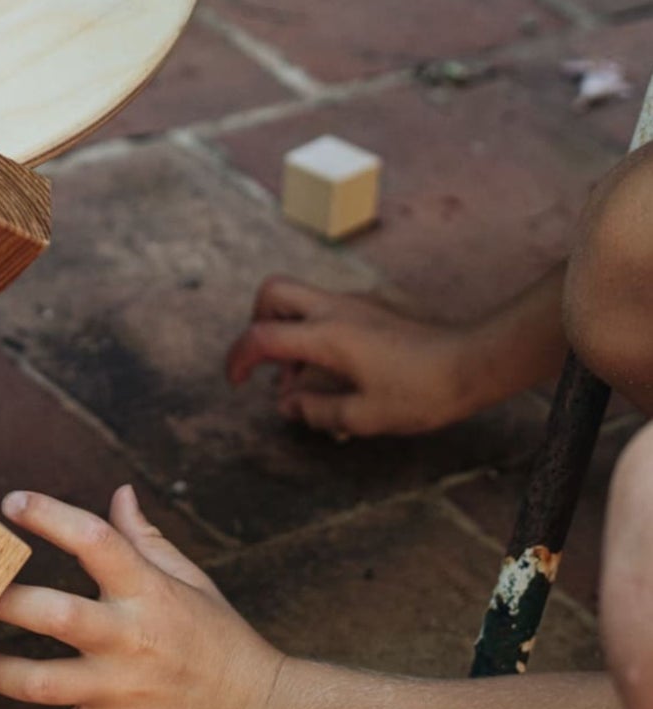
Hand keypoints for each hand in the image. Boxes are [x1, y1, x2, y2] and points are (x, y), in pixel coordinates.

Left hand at [0, 486, 281, 708]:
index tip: (10, 501)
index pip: (94, 539)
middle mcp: (131, 639)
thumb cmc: (216, 637)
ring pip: (42, 682)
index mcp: (148, 590)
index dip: (50, 515)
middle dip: (3, 601)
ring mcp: (122, 693)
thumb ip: (144, 538)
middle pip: (56, 614)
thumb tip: (118, 490)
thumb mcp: (187, 579)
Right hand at [225, 275, 475, 436]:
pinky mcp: (371, 307)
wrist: (472, 362)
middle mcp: (333, 309)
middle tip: (270, 361)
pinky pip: (326, 309)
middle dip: (257, 322)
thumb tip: (287, 405)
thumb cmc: (422, 391)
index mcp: (325, 335)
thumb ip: (318, 411)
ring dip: (289, 333)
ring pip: (299, 299)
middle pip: (272, 292)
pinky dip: (315, 333)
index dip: (238, 358)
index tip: (236, 381)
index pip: (262, 337)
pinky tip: (338, 369)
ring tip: (307, 379)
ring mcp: (353, 303)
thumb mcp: (366, 416)